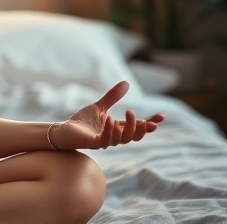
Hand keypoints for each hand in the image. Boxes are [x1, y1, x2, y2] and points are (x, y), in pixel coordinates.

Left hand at [50, 81, 164, 150]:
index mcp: (118, 129)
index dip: (150, 123)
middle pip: (134, 136)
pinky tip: (110, 120)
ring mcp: (105, 141)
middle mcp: (114, 137)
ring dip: (128, 127)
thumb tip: (126, 83)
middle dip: (141, 127)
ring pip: (124, 139)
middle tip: (140, 115)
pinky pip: (106, 140)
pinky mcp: (94, 143)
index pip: (138, 128)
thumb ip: (112, 97)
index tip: (162, 116)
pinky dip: (110, 130)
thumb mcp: (100, 106)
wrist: (64, 131)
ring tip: (129, 112)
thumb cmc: (82, 121)